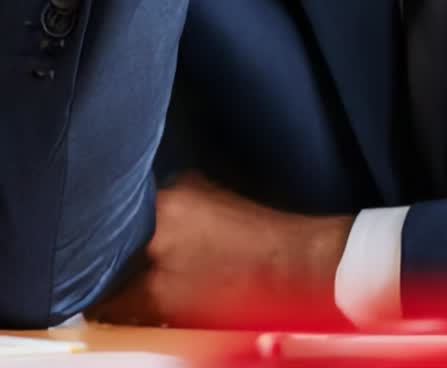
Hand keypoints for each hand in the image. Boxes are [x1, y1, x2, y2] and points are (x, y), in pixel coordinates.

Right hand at [90, 175, 352, 327]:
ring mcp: (206, 196)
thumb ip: (118, 300)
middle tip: (133, 300)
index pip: (104, 234)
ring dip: (157, 266)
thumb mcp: (162, 301)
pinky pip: (186, 236)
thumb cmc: (239, 280)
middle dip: (128, 268)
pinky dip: (181, 261)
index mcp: (158, 201)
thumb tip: (94, 305)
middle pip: (133, 233)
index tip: (96, 296)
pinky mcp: (226, 211)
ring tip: (166, 296)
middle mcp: (179, 187)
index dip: (96, 269)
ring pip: (160, 236)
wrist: (305, 269)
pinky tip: (193, 286)